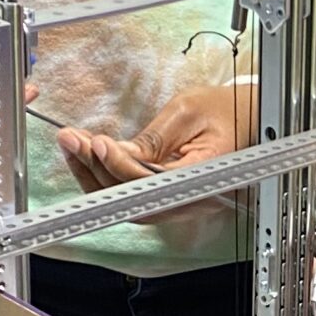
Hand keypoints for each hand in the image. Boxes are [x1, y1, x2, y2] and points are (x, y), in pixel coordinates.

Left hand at [58, 85, 247, 191]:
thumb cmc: (221, 111)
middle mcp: (191, 198)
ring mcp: (178, 202)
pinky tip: (86, 157)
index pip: (154, 183)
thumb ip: (154, 138)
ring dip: (94, 176)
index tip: (97, 142)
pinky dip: (105, 178)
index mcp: (205, 176)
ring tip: (72, 144)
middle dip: (96, 169)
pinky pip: (131, 197)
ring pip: (127, 203)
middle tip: (72, 139)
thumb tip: (118, 154)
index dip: (121, 167)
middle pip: (134, 199)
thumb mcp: (187, 112)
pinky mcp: (165, 197)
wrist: (243, 120)